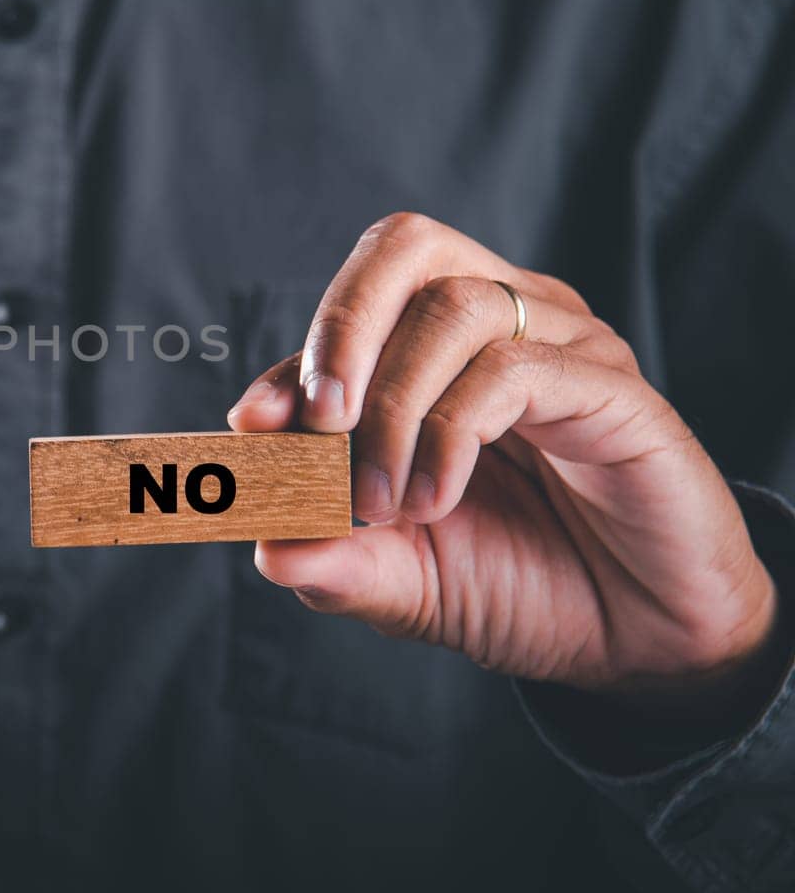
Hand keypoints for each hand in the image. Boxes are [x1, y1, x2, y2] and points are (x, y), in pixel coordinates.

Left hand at [228, 213, 781, 712]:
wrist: (642, 646)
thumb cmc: (525, 590)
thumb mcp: (407, 581)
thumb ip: (336, 559)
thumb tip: (263, 547)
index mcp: (445, 349)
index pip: (355, 308)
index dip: (296, 360)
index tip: (251, 427)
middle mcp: (506, 323)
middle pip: (408, 246)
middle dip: (340, 326)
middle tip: (316, 423)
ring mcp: (564, 345)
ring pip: (453, 306)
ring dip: (393, 407)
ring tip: (387, 500)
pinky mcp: (612, 386)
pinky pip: (514, 366)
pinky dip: (452, 431)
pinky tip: (439, 496)